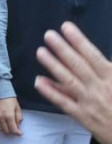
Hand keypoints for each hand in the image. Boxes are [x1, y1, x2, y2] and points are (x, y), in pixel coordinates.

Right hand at [0, 97, 21, 135]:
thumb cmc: (10, 98)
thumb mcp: (17, 107)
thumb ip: (18, 118)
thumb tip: (18, 126)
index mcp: (9, 116)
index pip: (13, 130)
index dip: (17, 133)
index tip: (20, 133)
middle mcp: (1, 118)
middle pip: (6, 131)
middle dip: (11, 132)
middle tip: (14, 130)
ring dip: (4, 129)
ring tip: (8, 127)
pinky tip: (1, 123)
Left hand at [35, 22, 111, 143]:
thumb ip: (106, 70)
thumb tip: (90, 54)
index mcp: (111, 77)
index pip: (93, 56)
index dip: (79, 41)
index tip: (66, 27)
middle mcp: (100, 88)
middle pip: (79, 65)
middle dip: (63, 49)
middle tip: (48, 35)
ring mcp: (90, 102)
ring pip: (69, 81)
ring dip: (53, 66)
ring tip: (40, 52)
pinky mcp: (83, 116)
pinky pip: (64, 103)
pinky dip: (51, 92)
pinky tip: (38, 81)